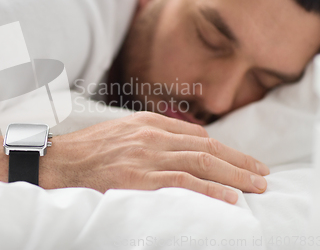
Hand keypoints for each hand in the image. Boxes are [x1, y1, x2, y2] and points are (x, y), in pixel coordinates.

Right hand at [40, 112, 269, 203]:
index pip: (195, 135)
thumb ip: (148, 137)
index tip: (239, 160)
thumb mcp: (120, 132)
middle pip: (206, 148)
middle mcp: (151, 135)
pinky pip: (182, 181)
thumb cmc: (87, 150)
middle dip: (238, 161)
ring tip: (256, 187)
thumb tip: (173, 149)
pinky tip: (228, 197)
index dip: (223, 149)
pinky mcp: (139, 177)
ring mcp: (146, 155)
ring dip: (234, 175)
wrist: (58, 161)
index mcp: (147, 122)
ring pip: (201, 163)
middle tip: (261, 173)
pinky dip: (209, 189)